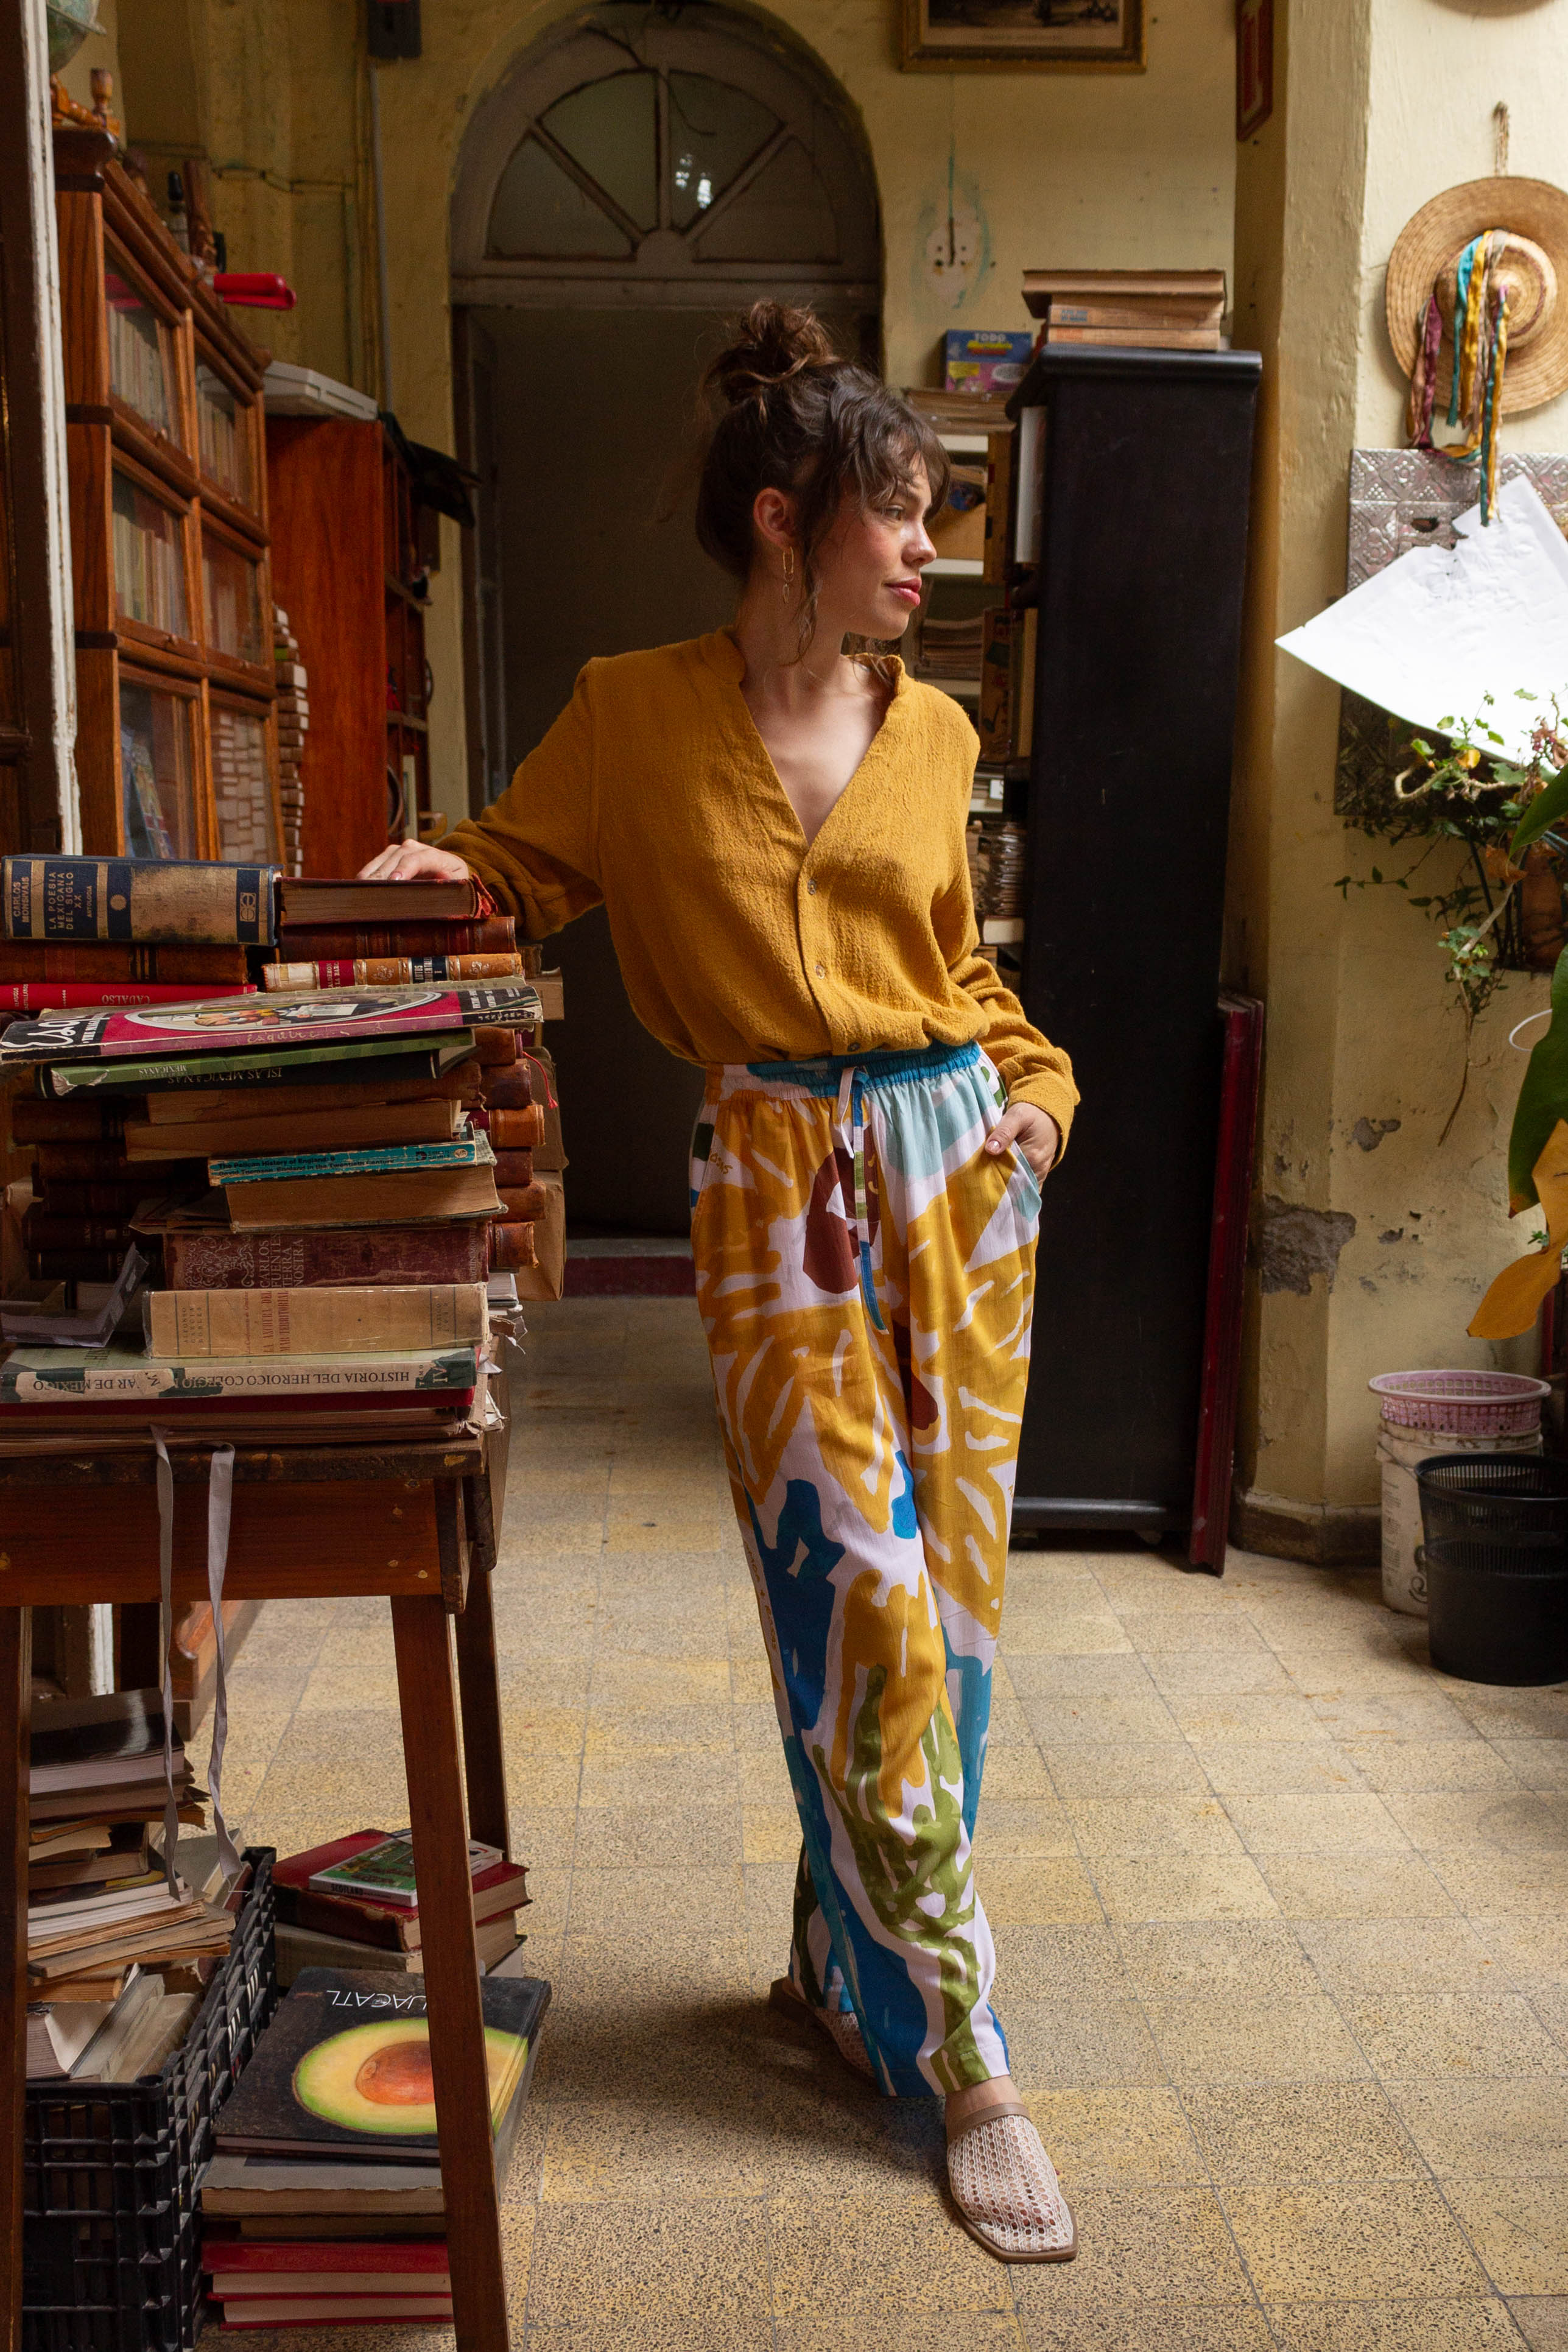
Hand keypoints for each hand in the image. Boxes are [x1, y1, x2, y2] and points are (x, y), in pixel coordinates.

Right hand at [357, 839, 472, 881]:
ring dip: (371, 876)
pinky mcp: (390, 856)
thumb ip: (450, 890)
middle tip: (370, 893)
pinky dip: (367, 876)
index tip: (394, 881)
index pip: (420, 858)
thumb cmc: (453, 887)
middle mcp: (418, 849)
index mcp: (440, 857)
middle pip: (397, 857)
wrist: (448, 874)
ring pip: (383, 860)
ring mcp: (402, 850)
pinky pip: (375, 865)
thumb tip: (441, 887)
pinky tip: (358, 889)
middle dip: (383, 875)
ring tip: (360, 892)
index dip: (406, 868)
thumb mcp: (457, 891)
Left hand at [986, 1103, 1059, 1183]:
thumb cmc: (1032, 1114)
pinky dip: (1011, 1185)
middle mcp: (1037, 1170)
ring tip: (986, 1181)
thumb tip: (990, 1149)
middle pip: (1011, 1183)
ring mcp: (1038, 1175)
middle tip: (978, 1178)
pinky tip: (999, 1182)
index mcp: (1032, 1157)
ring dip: (1002, 1184)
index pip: (1006, 1173)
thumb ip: (1004, 1132)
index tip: (976, 1173)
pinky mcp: (1037, 1175)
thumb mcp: (1017, 1116)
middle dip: (995, 1183)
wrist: (1048, 1116)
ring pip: (1016, 1186)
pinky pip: (1023, 1186)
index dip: (990, 1174)